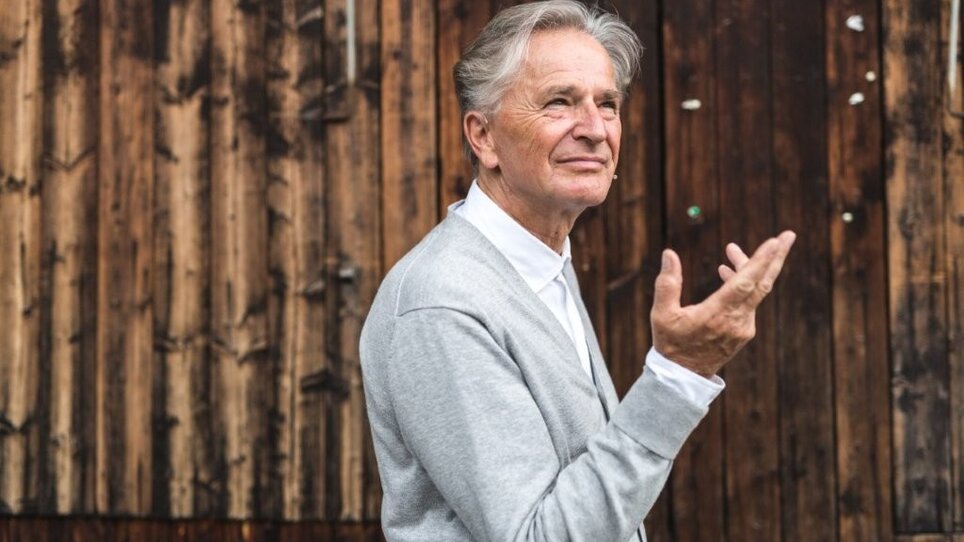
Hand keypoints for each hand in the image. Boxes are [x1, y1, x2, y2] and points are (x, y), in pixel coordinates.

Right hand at [649, 231, 795, 376]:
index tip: (775, 242)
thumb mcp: (662, 315)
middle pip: (762, 283)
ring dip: (748, 268)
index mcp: (717, 315)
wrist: (683, 377)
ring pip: (755, 291)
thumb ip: (667, 283)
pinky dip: (743, 283)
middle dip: (776, 257)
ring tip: (731, 250)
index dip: (760, 261)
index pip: (745, 283)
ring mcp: (744, 327)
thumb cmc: (671, 344)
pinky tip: (726, 272)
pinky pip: (749, 301)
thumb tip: (669, 254)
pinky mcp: (744, 331)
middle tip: (788, 235)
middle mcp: (737, 321)